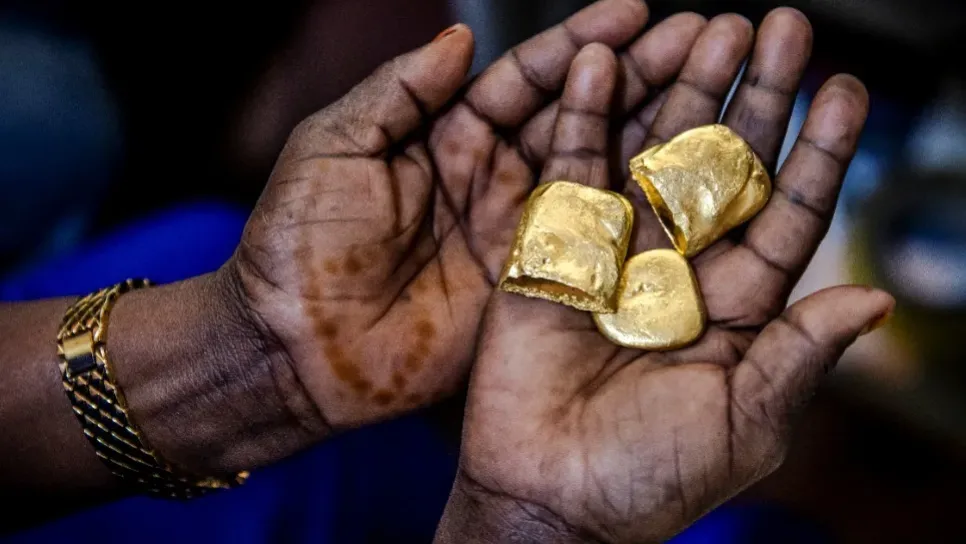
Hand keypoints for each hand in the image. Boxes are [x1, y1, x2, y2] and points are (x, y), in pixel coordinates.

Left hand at [227, 0, 711, 437]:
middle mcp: (493, 177)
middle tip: (709, 40)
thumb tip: (460, 38)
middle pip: (582, 115)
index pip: (529, 77)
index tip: (641, 13)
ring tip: (722, 91)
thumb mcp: (334, 147)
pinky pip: (592, 243)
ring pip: (600, 172)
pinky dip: (639, 213)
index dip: (584, 44)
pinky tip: (689, 182)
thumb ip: (401, 92)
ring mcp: (517, 233)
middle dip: (644, 76)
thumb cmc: (295, 246)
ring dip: (659, 133)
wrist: (293, 350)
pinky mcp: (530, 288)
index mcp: (448, 136)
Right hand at [436, 9, 894, 543]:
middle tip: (781, 27)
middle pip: (723, 167)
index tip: (847, 87)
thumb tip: (873, 297)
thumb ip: (799, 355)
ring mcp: (613, 254)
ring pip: (650, 156)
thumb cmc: (647, 478)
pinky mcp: (549, 251)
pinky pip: (568, 175)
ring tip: (706, 26)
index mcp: (735, 308)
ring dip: (676, 91)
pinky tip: (601, 63)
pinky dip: (582, 119)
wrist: (546, 498)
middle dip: (754, 98)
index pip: (788, 212)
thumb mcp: (742, 422)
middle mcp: (679, 269)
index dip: (819, 151)